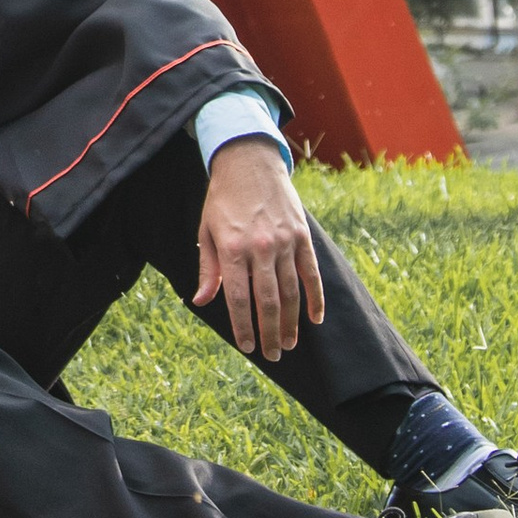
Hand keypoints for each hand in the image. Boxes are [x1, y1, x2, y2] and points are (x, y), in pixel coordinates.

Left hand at [193, 137, 325, 362]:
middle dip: (269, 333)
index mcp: (232, 248)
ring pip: (291, 292)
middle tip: (272, 355)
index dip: (243, 326)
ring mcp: (285, 242)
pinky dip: (316, 299)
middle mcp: (260, 248)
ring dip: (291, 322)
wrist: (249, 162)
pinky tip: (315, 319)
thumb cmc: (222, 200)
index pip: (237, 298)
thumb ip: (207, 268)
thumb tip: (201, 301)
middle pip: (267, 301)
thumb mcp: (206, 230)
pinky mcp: (302, 236)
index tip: (247, 347)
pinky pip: (311, 274)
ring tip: (289, 343)